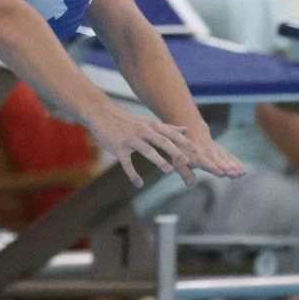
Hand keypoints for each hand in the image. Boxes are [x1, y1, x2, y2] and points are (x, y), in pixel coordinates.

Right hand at [87, 107, 245, 187]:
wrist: (102, 115)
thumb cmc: (127, 120)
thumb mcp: (149, 121)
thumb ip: (168, 127)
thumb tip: (186, 129)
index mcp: (151, 125)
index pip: (170, 134)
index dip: (183, 142)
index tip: (196, 151)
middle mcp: (142, 131)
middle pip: (161, 141)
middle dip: (174, 151)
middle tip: (186, 161)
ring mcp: (130, 139)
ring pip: (146, 150)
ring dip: (158, 160)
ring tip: (168, 171)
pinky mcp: (118, 148)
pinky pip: (127, 163)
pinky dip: (133, 175)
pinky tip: (139, 184)